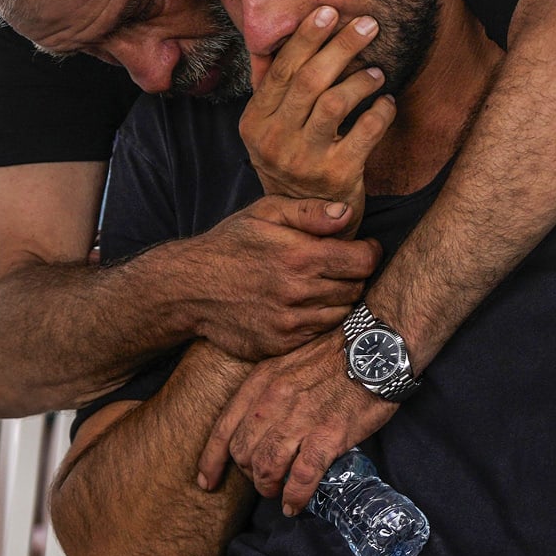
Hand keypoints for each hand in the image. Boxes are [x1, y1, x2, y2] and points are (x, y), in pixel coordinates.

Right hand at [178, 196, 380, 361]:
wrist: (186, 288)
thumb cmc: (230, 244)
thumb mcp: (265, 213)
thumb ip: (310, 212)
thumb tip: (348, 213)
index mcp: (300, 257)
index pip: (364, 261)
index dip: (369, 253)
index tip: (362, 249)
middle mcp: (298, 293)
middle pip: (356, 288)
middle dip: (352, 275)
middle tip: (337, 267)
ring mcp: (290, 323)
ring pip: (342, 313)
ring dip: (337, 300)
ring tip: (318, 285)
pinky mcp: (281, 344)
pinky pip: (319, 333)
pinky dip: (318, 320)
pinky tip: (301, 305)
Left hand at [198, 328, 394, 514]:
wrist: (379, 348)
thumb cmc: (340, 354)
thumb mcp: (290, 361)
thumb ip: (272, 389)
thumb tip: (265, 421)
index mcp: (262, 382)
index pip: (224, 428)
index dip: (211, 461)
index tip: (207, 481)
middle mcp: (274, 402)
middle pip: (243, 453)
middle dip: (249, 474)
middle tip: (263, 480)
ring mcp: (300, 420)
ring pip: (267, 467)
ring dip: (268, 487)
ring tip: (277, 493)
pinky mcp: (328, 436)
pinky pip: (302, 476)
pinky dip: (294, 496)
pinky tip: (294, 505)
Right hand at [237, 5, 395, 208]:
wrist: (306, 218)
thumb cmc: (293, 160)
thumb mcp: (270, 128)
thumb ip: (271, 88)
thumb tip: (269, 41)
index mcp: (255, 122)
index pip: (282, 70)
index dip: (306, 38)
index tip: (329, 12)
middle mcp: (274, 140)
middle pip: (309, 81)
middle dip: (341, 47)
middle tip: (369, 25)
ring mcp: (304, 160)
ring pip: (334, 104)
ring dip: (361, 81)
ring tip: (378, 72)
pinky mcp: (336, 175)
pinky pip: (364, 132)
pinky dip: (380, 112)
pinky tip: (387, 103)